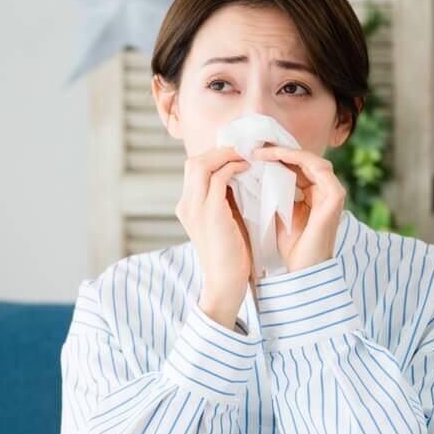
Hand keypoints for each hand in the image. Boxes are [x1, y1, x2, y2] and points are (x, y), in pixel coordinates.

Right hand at [175, 145, 253, 328]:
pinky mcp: (210, 213)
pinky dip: (233, 167)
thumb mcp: (222, 221)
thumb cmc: (230, 254)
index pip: (193, 170)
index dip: (213, 157)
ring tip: (245, 157)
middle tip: (241, 151)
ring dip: (226, 156)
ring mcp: (195, 208)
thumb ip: (224, 200)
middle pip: (193, 162)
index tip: (235, 156)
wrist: (225, 281)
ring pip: (202, 165)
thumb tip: (239, 176)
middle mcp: (186, 205)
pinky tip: (247, 169)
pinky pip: (219, 178)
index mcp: (186, 207)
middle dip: (218, 151)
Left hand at [251, 145, 346, 272]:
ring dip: (286, 152)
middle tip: (255, 148)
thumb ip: (273, 192)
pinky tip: (277, 158)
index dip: (276, 158)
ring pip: (311, 160)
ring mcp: (333, 192)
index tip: (252, 154)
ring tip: (263, 152)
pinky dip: (297, 160)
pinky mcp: (334, 197)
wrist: (302, 269)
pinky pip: (317, 169)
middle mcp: (326, 190)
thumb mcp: (278, 212)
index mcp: (315, 193)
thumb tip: (253, 172)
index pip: (297, 167)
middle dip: (280, 151)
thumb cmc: (291, 246)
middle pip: (305, 160)